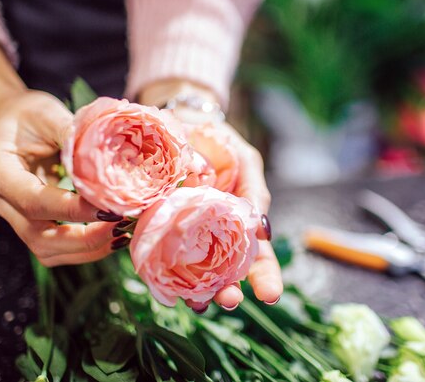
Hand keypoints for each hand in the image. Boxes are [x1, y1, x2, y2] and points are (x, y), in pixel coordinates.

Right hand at [0, 39, 116, 266]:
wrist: (11, 118)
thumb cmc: (28, 114)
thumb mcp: (48, 113)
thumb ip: (73, 135)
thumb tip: (106, 159)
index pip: (34, 201)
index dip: (72, 210)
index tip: (109, 208)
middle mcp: (2, 201)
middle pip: (39, 237)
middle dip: (84, 239)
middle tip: (121, 225)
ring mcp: (15, 216)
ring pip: (48, 250)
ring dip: (88, 249)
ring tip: (122, 233)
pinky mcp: (32, 223)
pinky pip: (57, 247)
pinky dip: (85, 248)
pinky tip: (112, 236)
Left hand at [140, 79, 282, 311]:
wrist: (180, 121)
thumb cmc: (220, 142)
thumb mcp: (246, 161)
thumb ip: (255, 190)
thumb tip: (262, 226)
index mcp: (240, 224)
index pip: (257, 257)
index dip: (266, 278)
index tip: (270, 296)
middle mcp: (212, 237)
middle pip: (225, 273)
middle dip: (230, 290)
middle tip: (230, 300)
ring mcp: (182, 235)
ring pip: (191, 271)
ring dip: (197, 289)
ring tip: (200, 302)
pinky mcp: (154, 227)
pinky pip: (157, 252)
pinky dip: (160, 271)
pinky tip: (166, 285)